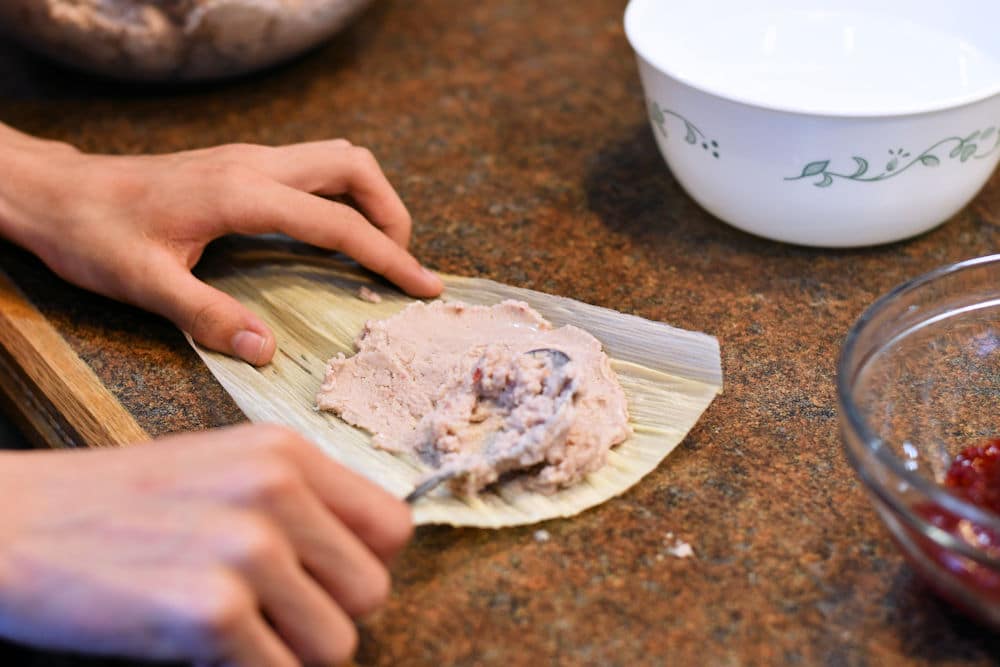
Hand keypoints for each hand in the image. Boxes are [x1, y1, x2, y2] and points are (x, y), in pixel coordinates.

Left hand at [0, 125, 442, 364]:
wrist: (57, 192)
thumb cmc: (94, 236)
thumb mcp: (144, 284)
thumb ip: (207, 316)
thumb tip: (267, 352)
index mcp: (241, 194)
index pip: (336, 222)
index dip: (388, 255)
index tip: (424, 285)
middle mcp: (254, 165)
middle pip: (352, 166)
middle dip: (391, 213)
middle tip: (399, 264)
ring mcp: (249, 159)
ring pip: (337, 158)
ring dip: (370, 197)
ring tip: (376, 248)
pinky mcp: (241, 165)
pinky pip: (313, 167)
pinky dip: (342, 196)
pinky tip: (331, 235)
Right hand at [0, 424, 411, 664]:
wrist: (16, 526)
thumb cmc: (124, 503)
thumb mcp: (224, 469)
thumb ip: (300, 502)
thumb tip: (370, 556)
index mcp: (286, 453)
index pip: (394, 525)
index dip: (366, 563)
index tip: (326, 577)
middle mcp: (275, 491)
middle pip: (373, 590)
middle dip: (328, 613)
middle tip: (272, 612)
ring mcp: (245, 551)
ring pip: (337, 642)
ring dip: (292, 651)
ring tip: (239, 629)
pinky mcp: (210, 613)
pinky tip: (205, 646)